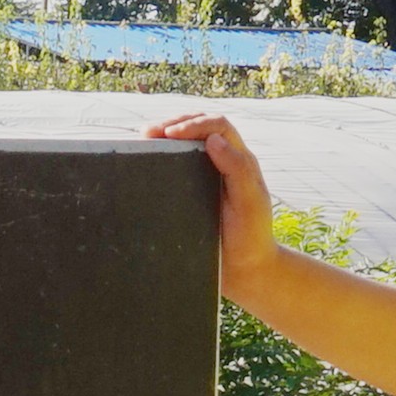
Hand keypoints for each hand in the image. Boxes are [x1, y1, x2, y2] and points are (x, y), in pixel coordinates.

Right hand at [144, 111, 278, 300]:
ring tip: (143, 139)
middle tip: (147, 132)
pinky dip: (161, 159)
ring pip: (186, 145)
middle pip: (199, 129)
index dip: (194, 124)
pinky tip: (145, 160)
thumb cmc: (251, 238)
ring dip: (164, 136)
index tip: (170, 134)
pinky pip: (176, 168)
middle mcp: (222, 164)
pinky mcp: (191, 194)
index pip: (218, 127)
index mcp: (239, 161)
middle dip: (173, 124)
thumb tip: (213, 138)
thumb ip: (238, 170)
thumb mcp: (250, 204)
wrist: (245, 272)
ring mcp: (206, 178)